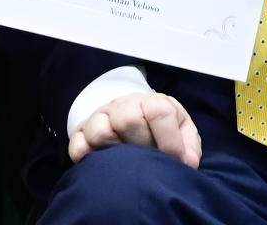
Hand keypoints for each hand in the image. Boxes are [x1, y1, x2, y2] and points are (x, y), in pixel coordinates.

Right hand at [68, 93, 200, 166]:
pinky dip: (86, 157)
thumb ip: (189, 145)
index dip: (169, 141)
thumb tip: (187, 163)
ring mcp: (100, 118)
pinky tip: (101, 165)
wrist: (131, 116)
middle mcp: (123, 106)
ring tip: (125, 163)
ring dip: (114, 152)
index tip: (175, 160)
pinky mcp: (81, 133)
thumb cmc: (159, 127)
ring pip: (100, 131)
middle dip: (142, 146)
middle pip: (128, 120)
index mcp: (152, 102)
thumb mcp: (181, 130)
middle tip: (148, 160)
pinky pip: (77, 144)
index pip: (159, 111)